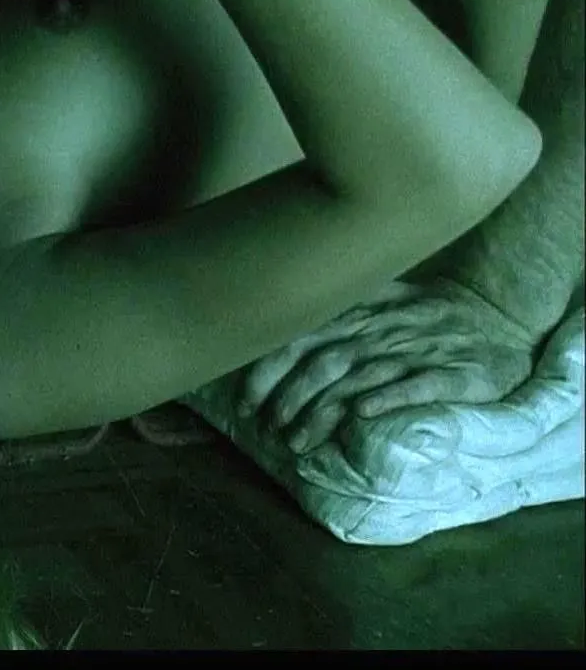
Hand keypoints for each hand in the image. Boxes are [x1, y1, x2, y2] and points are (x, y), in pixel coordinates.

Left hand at [238, 278, 540, 453]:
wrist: (497, 313)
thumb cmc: (424, 315)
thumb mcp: (375, 302)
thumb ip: (330, 318)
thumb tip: (269, 340)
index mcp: (356, 313)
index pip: (299, 339)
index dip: (267, 372)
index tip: (246, 403)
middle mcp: (380, 331)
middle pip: (322, 363)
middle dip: (288, 399)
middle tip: (269, 431)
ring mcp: (416, 351)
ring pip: (359, 381)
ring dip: (323, 412)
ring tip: (297, 442)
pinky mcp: (454, 374)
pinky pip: (416, 385)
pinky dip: (387, 398)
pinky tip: (362, 415)